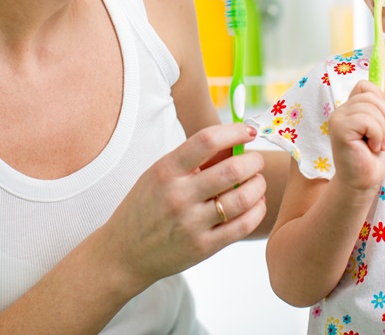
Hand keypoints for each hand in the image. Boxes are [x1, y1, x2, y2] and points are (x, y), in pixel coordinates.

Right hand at [102, 123, 266, 288]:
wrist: (125, 253)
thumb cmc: (146, 207)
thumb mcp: (160, 175)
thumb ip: (195, 160)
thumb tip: (235, 143)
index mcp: (166, 171)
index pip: (207, 140)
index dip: (234, 131)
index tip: (248, 130)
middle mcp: (178, 196)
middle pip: (232, 170)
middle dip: (253, 161)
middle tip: (256, 160)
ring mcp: (191, 224)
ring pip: (243, 198)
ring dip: (258, 185)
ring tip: (257, 182)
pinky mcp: (203, 247)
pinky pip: (243, 226)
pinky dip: (257, 210)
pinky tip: (255, 203)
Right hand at [327, 79, 384, 192]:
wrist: (364, 182)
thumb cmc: (372, 158)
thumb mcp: (383, 127)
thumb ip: (382, 106)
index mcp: (349, 109)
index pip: (365, 86)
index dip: (380, 99)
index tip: (384, 121)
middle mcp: (340, 111)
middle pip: (371, 94)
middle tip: (381, 138)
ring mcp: (337, 118)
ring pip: (371, 108)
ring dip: (382, 129)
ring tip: (376, 144)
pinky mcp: (339, 128)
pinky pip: (367, 120)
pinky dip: (377, 135)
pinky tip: (371, 148)